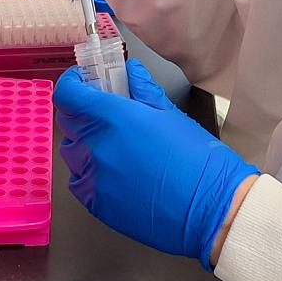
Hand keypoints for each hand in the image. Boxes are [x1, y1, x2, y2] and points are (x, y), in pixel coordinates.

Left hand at [54, 58, 258, 268]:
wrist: (212, 208)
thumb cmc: (199, 160)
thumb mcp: (172, 114)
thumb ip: (143, 90)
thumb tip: (130, 72)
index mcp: (115, 118)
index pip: (69, 95)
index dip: (72, 84)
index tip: (82, 83)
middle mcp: (97, 146)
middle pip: (69, 122)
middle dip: (82, 112)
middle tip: (104, 112)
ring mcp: (94, 178)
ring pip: (72, 153)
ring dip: (85, 143)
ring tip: (113, 146)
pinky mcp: (97, 205)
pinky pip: (80, 182)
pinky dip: (89, 173)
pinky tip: (114, 173)